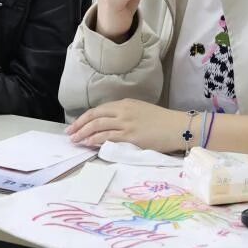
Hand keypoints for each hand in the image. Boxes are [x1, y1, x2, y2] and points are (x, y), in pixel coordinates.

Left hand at [67, 99, 187, 151]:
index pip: (99, 110)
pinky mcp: (131, 136)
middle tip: (70, 133)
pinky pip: (108, 136)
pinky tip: (88, 144)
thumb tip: (110, 125)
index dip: (85, 118)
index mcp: (125, 103)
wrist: (177, 127)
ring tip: (75, 140)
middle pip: (95, 116)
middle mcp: (123, 110)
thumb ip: (125, 115)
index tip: (75, 125)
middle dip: (79, 125)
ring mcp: (126, 123)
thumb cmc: (162, 121)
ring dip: (84, 133)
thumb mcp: (141, 111)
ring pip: (98, 126)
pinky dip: (95, 139)